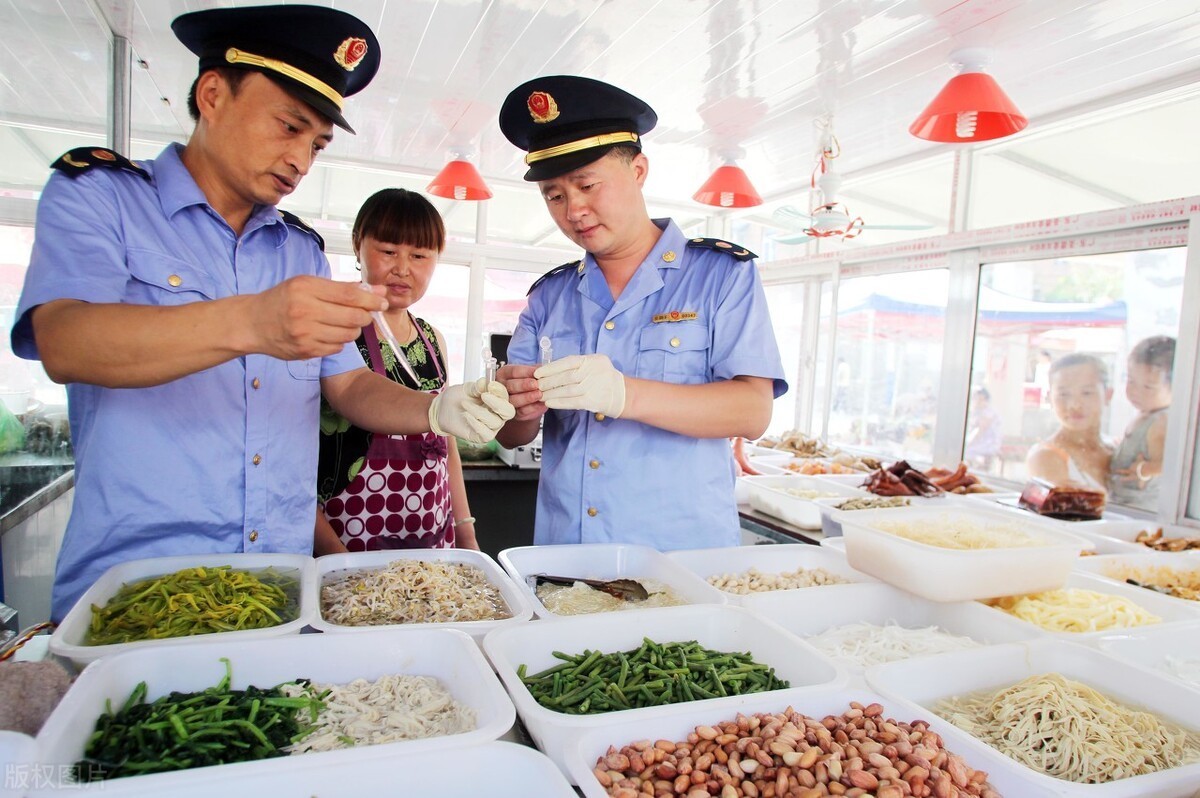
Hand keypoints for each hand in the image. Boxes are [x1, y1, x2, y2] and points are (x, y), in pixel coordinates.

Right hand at [251, 276, 384, 359]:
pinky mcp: (305, 352)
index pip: (350, 296)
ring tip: (342, 323)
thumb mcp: (308, 285)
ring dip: (352, 329)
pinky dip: (339, 341)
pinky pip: (337, 348)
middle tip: (364, 314)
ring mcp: (304, 334)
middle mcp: (304, 311)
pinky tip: (327, 333)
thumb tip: (377, 291)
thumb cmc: (283, 299)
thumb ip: (342, 288)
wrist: (252, 322)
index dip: (371, 300)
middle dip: (365, 316)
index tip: (382, 301)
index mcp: (306, 289)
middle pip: (353, 317)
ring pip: (348, 335)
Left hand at [429, 378, 514, 442]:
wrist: (444, 409)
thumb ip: (477, 386)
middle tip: (484, 395)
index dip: (500, 391)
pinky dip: (477, 424)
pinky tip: (467, 416)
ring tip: (465, 404)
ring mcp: (491, 427)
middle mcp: (498, 414)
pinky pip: (486, 434)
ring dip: (479, 412)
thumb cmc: (459, 398)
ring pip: (495, 422)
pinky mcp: (482, 437)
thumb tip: (485, 382)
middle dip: (498, 404)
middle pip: (508, 412)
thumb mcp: (467, 388)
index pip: (506, 396)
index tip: (490, 385)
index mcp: (498, 400)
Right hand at [497, 363, 545, 421]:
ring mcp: (506, 401)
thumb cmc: (528, 382)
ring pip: (514, 400)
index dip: (526, 372)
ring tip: (539, 394)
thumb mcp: (531, 373)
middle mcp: (502, 387)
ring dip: (528, 397)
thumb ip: (537, 371)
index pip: (513, 371)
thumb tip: (546, 369)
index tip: (536, 372)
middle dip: (524, 385)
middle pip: (511, 386)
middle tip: (536, 384)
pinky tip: (541, 404)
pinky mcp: (513, 413)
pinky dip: (532, 408)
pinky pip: (521, 411)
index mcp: (505, 373)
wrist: (529, 400)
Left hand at [535, 354, 625, 416]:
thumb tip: (552, 369)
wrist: (625, 395)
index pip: (567, 362)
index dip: (550, 368)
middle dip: (548, 382)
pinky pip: (572, 401)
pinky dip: (559, 402)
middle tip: (536, 386)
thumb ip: (578, 365)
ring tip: (541, 395)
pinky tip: (549, 403)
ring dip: (551, 393)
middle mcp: (594, 371)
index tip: (538, 373)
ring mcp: (594, 386)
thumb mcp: (596, 365)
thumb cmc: (606, 379)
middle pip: (566, 376)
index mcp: (593, 360)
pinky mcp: (594, 401)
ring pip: (567, 390)